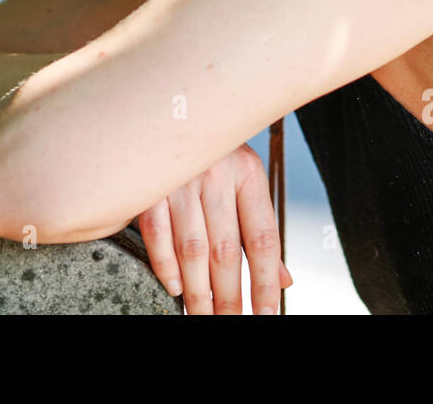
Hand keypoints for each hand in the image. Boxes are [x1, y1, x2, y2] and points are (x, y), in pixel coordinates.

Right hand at [130, 142, 291, 313]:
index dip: (265, 281)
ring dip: (198, 290)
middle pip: (226, 251)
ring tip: (202, 315)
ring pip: (192, 248)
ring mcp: (180, 180)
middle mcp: (215, 175)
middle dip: (230, 297)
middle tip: (230, 323)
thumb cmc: (213, 152)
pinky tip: (174, 287)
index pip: (262, 239)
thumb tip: (283, 280)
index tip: (266, 314)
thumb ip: (259, 229)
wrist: (170, 108)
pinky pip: (157, 233)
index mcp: (247, 173)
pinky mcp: (148, 184)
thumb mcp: (244, 180)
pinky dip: (165, 264)